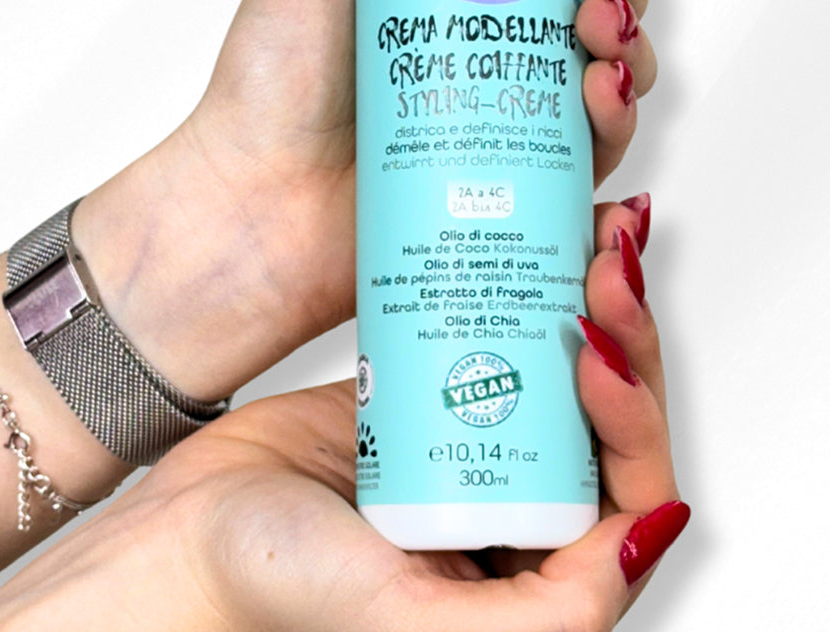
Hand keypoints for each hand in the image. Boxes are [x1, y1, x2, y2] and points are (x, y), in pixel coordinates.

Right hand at [0, 204, 685, 631]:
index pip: (627, 485)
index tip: (597, 353)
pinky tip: (540, 237)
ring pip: (564, 362)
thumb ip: (544, 616)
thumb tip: (650, 538)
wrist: (180, 535)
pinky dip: (527, 280)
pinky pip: (497, 324)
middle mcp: (514, 502)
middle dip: (624, 337)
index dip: (634, 415)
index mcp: (536, 569)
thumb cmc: (274, 593)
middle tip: (604, 268)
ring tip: (594, 237)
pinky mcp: (431, 383)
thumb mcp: (416, 625)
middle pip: (606, 412)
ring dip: (589, 299)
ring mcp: (473, 435)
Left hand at [75, 0, 657, 400]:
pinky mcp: (526, 182)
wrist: (258, 190)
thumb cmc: (275, 68)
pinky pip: (600, 149)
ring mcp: (517, 111)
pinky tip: (601, 89)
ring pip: (618, 64)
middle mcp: (501, 41)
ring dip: (630, 32)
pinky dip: (619, 114)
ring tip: (595, 23)